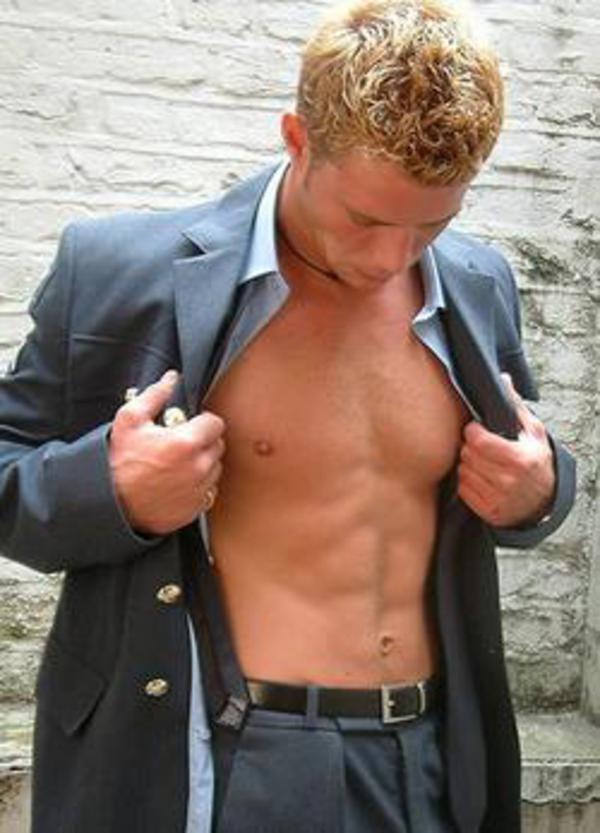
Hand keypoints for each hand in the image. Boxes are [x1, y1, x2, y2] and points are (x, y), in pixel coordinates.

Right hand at [109, 370, 225, 534]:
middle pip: (217, 445)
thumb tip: (170, 379)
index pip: (216, 423)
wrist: (113, 504)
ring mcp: (200, 489)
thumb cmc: (119, 463)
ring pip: (215, 468)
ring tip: (177, 464)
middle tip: (180, 444)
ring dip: (202, 463)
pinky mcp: (197, 506)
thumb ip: (155, 395)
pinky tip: (178, 482)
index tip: (189, 426)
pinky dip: (198, 485)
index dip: (202, 422)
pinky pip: (209, 490)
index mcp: (187, 442)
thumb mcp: (130, 421)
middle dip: (203, 442)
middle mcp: (199, 466)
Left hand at [457, 374, 554, 527]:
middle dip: (470, 447)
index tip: (477, 430)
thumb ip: (515, 406)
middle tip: (480, 447)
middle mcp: (508, 481)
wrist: (543, 502)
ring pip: (463, 471)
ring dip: (468, 464)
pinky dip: (467, 482)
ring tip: (482, 463)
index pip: (477, 440)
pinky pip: (463, 489)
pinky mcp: (488, 512)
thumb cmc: (536, 461)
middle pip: (467, 454)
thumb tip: (502, 379)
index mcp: (519, 458)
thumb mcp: (533, 433)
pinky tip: (481, 478)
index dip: (473, 431)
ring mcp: (498, 498)